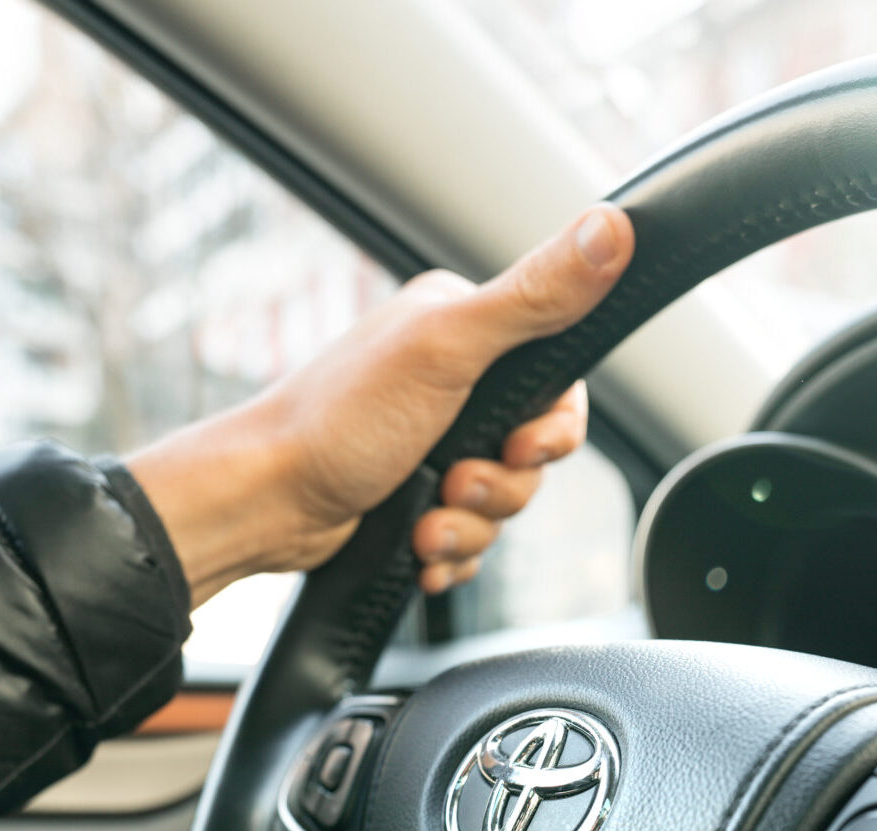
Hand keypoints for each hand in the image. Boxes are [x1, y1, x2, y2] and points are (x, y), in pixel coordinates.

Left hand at [125, 204, 633, 604]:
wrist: (264, 505)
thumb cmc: (336, 421)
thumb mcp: (448, 348)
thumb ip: (534, 297)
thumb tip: (612, 229)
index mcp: (463, 329)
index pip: (559, 380)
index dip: (553, 430)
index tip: (521, 445)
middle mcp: (451, 382)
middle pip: (535, 452)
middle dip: (501, 487)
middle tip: (454, 484)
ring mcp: (432, 445)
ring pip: (503, 502)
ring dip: (469, 526)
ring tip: (423, 524)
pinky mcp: (414, 499)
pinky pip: (470, 540)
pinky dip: (449, 554)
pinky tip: (417, 549)